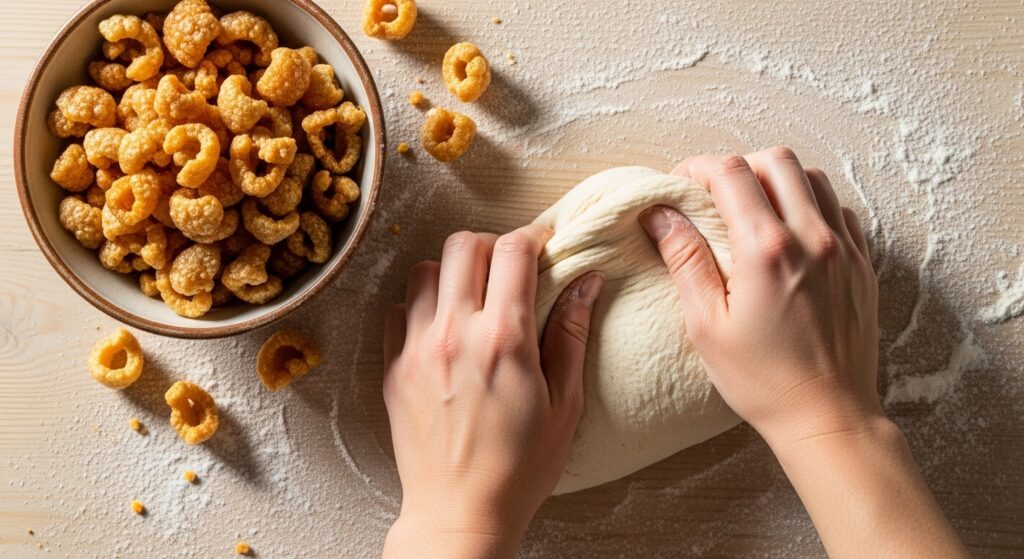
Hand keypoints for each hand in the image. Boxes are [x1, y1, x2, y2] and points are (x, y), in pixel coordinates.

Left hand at [382, 224, 603, 558]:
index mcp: (504, 339)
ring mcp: (417, 349)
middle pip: (463, 245)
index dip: (532, 238)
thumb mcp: (565, 404)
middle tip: (508, 267)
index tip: (542, 247)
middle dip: (491, 244)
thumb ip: (571, 334)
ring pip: (424, 270)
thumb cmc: (519, 468)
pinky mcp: (393, 367)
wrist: (459, 513)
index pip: (512, 251)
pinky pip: (398, 310)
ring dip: (452, 272)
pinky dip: (421, 306)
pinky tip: (443, 328)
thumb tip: (586, 282)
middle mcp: (455, 333)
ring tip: (472, 297)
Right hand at [641, 148, 967, 557]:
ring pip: (813, 178)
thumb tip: (662, 215)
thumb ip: (685, 260)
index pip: (731, 173)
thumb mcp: (706, 324)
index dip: (698, 167)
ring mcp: (844, 248)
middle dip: (740, 165)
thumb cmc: (762, 379)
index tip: (679, 184)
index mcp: (765, 249)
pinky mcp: (862, 264)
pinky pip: (839, 209)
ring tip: (752, 209)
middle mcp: (811, 238)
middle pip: (778, 160)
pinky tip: (790, 233)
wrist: (828, 416)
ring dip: (777, 180)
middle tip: (715, 193)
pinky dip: (811, 205)